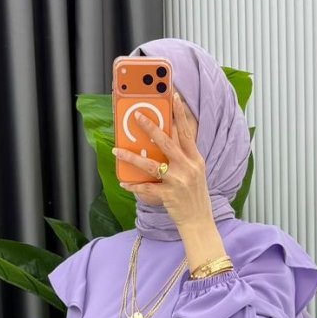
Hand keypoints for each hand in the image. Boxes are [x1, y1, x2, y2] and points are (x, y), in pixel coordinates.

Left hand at [112, 89, 211, 232]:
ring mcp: (178, 181)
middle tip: (137, 116)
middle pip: (167, 142)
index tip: (174, 97)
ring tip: (117, 150)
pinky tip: (125, 183)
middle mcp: (187, 167)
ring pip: (151, 165)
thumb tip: (165, 141)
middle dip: (151, 127)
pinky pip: (146, 188)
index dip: (180, 114)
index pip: (187, 132)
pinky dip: (134, 186)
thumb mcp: (195, 172)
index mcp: (195, 159)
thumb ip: (184, 157)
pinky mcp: (169, 195)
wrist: (199, 221)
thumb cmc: (195, 196)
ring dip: (131, 156)